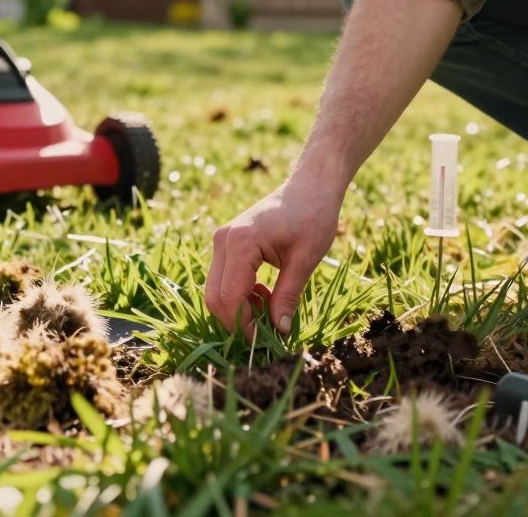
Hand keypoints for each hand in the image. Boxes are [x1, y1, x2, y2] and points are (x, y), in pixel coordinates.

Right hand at [205, 177, 341, 338]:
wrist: (310, 187)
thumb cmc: (313, 217)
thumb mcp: (305, 260)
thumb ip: (288, 296)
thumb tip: (280, 330)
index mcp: (240, 243)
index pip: (230, 297)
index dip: (244, 325)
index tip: (265, 340)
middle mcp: (223, 240)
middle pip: (215, 296)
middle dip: (237, 321)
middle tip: (265, 333)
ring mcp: (221, 240)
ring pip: (216, 290)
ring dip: (238, 308)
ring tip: (270, 311)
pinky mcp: (226, 243)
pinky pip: (223, 278)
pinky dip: (239, 294)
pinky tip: (264, 295)